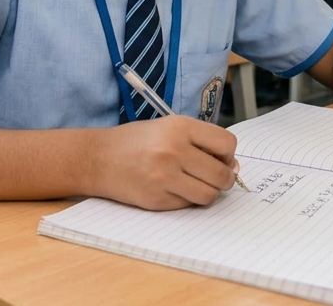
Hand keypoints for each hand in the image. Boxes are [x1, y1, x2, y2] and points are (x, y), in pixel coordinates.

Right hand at [91, 115, 238, 209]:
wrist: (98, 158)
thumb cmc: (137, 141)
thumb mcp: (169, 127)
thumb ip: (201, 142)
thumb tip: (233, 166)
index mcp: (179, 127)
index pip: (226, 144)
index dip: (228, 154)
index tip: (221, 158)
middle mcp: (173, 151)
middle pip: (221, 174)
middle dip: (224, 178)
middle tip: (214, 176)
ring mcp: (165, 177)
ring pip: (209, 195)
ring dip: (208, 191)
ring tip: (195, 183)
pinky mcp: (157, 200)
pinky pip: (189, 205)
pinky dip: (188, 199)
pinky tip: (174, 188)